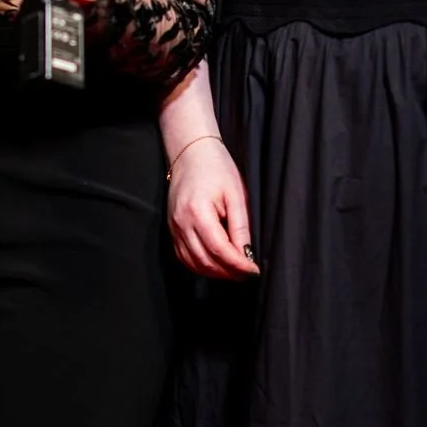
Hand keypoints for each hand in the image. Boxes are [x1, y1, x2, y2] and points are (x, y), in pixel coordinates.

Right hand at [167, 136, 259, 279]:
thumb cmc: (216, 168)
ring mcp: (173, 227)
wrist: (191, 152)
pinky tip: (216, 264)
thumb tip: (247, 255)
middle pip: (205, 261)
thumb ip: (240, 227)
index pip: (220, 250)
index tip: (254, 271)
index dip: (239, 265)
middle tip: (248, 274)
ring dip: (215, 273)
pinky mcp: (172, 228)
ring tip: (235, 272)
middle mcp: (181, 223)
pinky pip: (184, 256)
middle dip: (229, 273)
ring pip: (193, 263)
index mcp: (198, 212)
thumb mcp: (236, 195)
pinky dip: (200, 265)